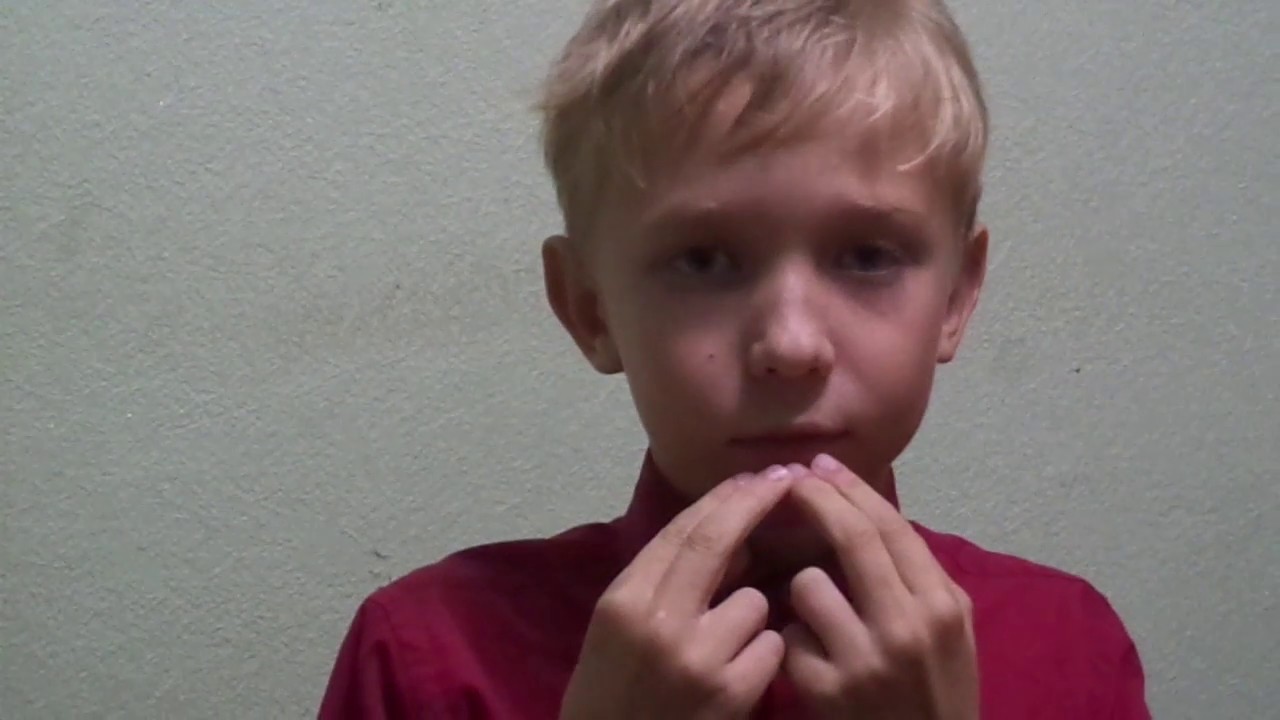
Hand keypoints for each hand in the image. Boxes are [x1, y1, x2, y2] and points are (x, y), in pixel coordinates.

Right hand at [560, 467, 792, 719]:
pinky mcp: (732, 694)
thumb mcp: (620, 628)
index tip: (754, 478)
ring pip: (755, 601)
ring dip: (751, 615)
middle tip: (785, 479)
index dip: (724, 499)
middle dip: (756, 504)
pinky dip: (764, 656)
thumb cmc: (612, 691)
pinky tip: (740, 676)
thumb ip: (665, 581)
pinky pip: (772, 647)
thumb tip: (735, 544)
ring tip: (725, 645)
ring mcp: (698, 658)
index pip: (681, 532)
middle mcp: (659, 622)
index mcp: (623, 601)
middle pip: (718, 542)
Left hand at [780, 455, 977, 719]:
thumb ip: (916, 576)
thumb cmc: (937, 689)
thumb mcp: (949, 630)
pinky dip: (794, 643)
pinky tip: (812, 660)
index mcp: (942, 604)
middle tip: (790, 481)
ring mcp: (864, 660)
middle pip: (850, 538)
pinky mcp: (826, 691)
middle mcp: (907, 626)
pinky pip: (789, 637)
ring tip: (820, 614)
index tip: (822, 465)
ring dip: (803, 590)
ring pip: (808, 583)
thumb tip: (866, 510)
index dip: (850, 488)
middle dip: (814, 500)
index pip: (890, 526)